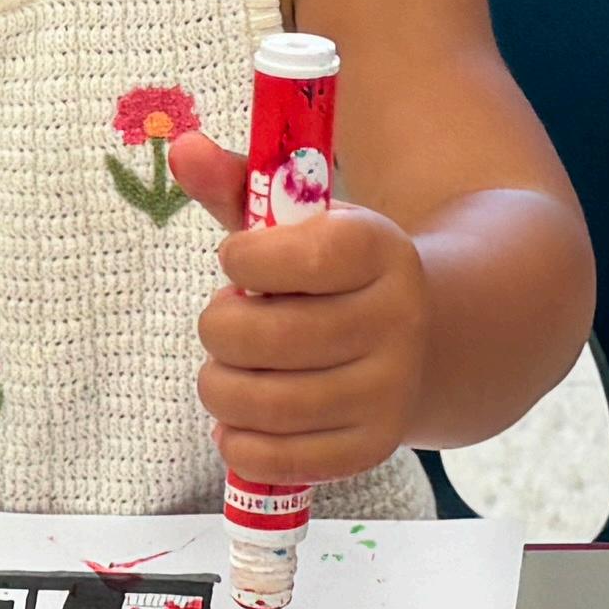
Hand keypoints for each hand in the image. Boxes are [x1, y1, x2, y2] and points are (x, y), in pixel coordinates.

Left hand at [171, 134, 425, 484]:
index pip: (301, 258)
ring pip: (266, 403)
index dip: (245, 260)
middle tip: (223, 320)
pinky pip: (278, 460)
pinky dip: (238, 441)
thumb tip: (184, 148)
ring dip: (219, 386)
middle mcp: (396, 321)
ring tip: (225, 370)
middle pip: (270, 338)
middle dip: (219, 327)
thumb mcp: (300, 223)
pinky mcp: (371, 448)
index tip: (237, 259)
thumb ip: (241, 185)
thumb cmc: (334, 275)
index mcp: (379, 251)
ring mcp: (389, 391)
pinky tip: (240, 418)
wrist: (424, 340)